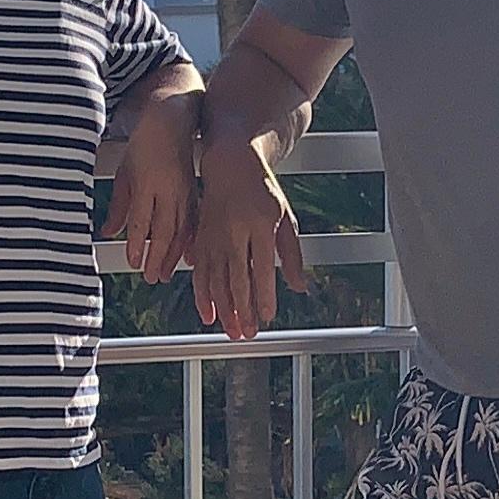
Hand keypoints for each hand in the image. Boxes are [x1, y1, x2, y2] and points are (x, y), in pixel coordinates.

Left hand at [111, 96, 203, 284]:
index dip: (137, 244)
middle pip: (164, 230)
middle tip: (152, 277)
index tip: (134, 262)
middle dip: (158, 257)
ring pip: (181, 229)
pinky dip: (192, 240)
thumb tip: (108, 231)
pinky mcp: (196, 192)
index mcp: (146, 182)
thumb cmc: (144, 144)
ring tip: (166, 273)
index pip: (141, 220)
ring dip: (174, 254)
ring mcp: (186, 191)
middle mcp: (168, 189)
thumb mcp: (125, 172)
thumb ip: (118, 205)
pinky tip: (189, 255)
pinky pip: (195, 221)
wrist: (172, 120)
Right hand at [190, 138, 309, 340]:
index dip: (263, 294)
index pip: (262, 266)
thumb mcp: (285, 218)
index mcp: (260, 224)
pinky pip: (200, 273)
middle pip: (237, 277)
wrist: (230, 165)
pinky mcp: (201, 240)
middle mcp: (234, 231)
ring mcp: (214, 236)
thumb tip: (299, 286)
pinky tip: (209, 314)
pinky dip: (203, 296)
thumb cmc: (262, 191)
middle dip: (242, 309)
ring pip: (216, 280)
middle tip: (248, 333)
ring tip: (232, 331)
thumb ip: (291, 254)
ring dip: (223, 309)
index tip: (267, 315)